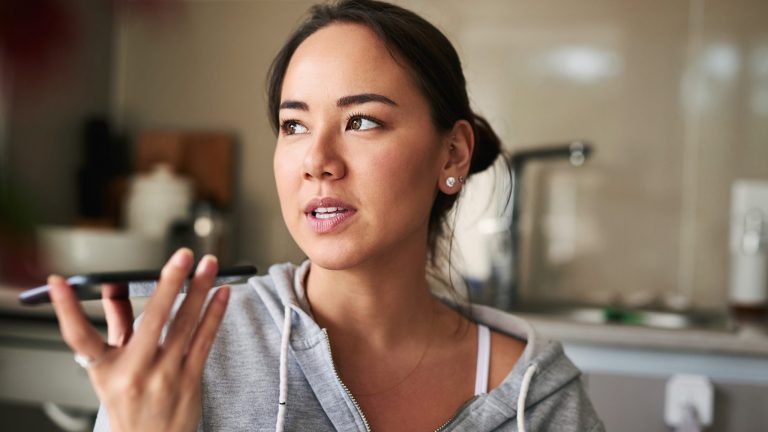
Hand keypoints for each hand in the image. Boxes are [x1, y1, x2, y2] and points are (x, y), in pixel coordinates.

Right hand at [49, 248, 229, 431]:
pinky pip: (205, 340)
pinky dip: (214, 314)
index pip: (79, 337)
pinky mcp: (191, 380)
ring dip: (200, 290)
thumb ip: (116, 326)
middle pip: (151, 320)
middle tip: (182, 255)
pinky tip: (222, 293)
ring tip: (209, 264)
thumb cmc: (130, 405)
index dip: (66, 310)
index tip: (60, 283)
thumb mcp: (111, 370)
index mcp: (106, 370)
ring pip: (185, 325)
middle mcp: (135, 373)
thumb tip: (114, 288)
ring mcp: (166, 377)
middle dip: (169, 283)